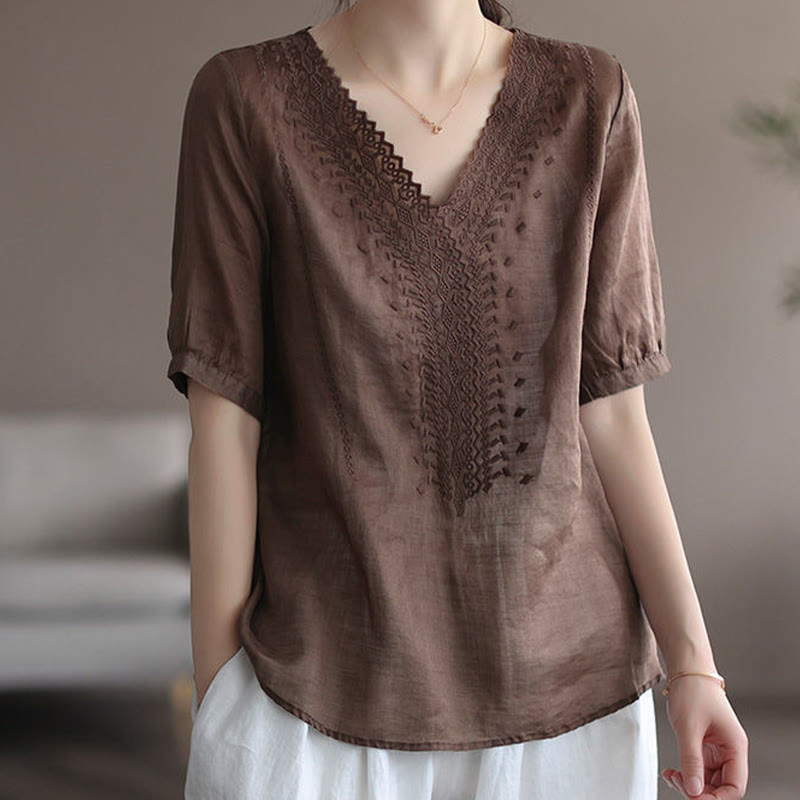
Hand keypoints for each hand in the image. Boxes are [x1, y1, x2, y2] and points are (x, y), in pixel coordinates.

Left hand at [661, 676, 748, 798]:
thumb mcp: (688, 728)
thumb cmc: (693, 691)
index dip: (717, 798)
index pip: (735, 787)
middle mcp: (729, 750)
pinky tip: (672, 772)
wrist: (686, 669)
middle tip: (678, 785)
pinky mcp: (704, 746)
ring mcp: (717, 749)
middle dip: (700, 792)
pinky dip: (685, 773)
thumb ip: (691, 761)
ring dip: (690, 783)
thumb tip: (694, 791)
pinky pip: (698, 769)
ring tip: (671, 776)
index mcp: (735, 746)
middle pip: (721, 787)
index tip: (695, 797)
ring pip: (708, 780)